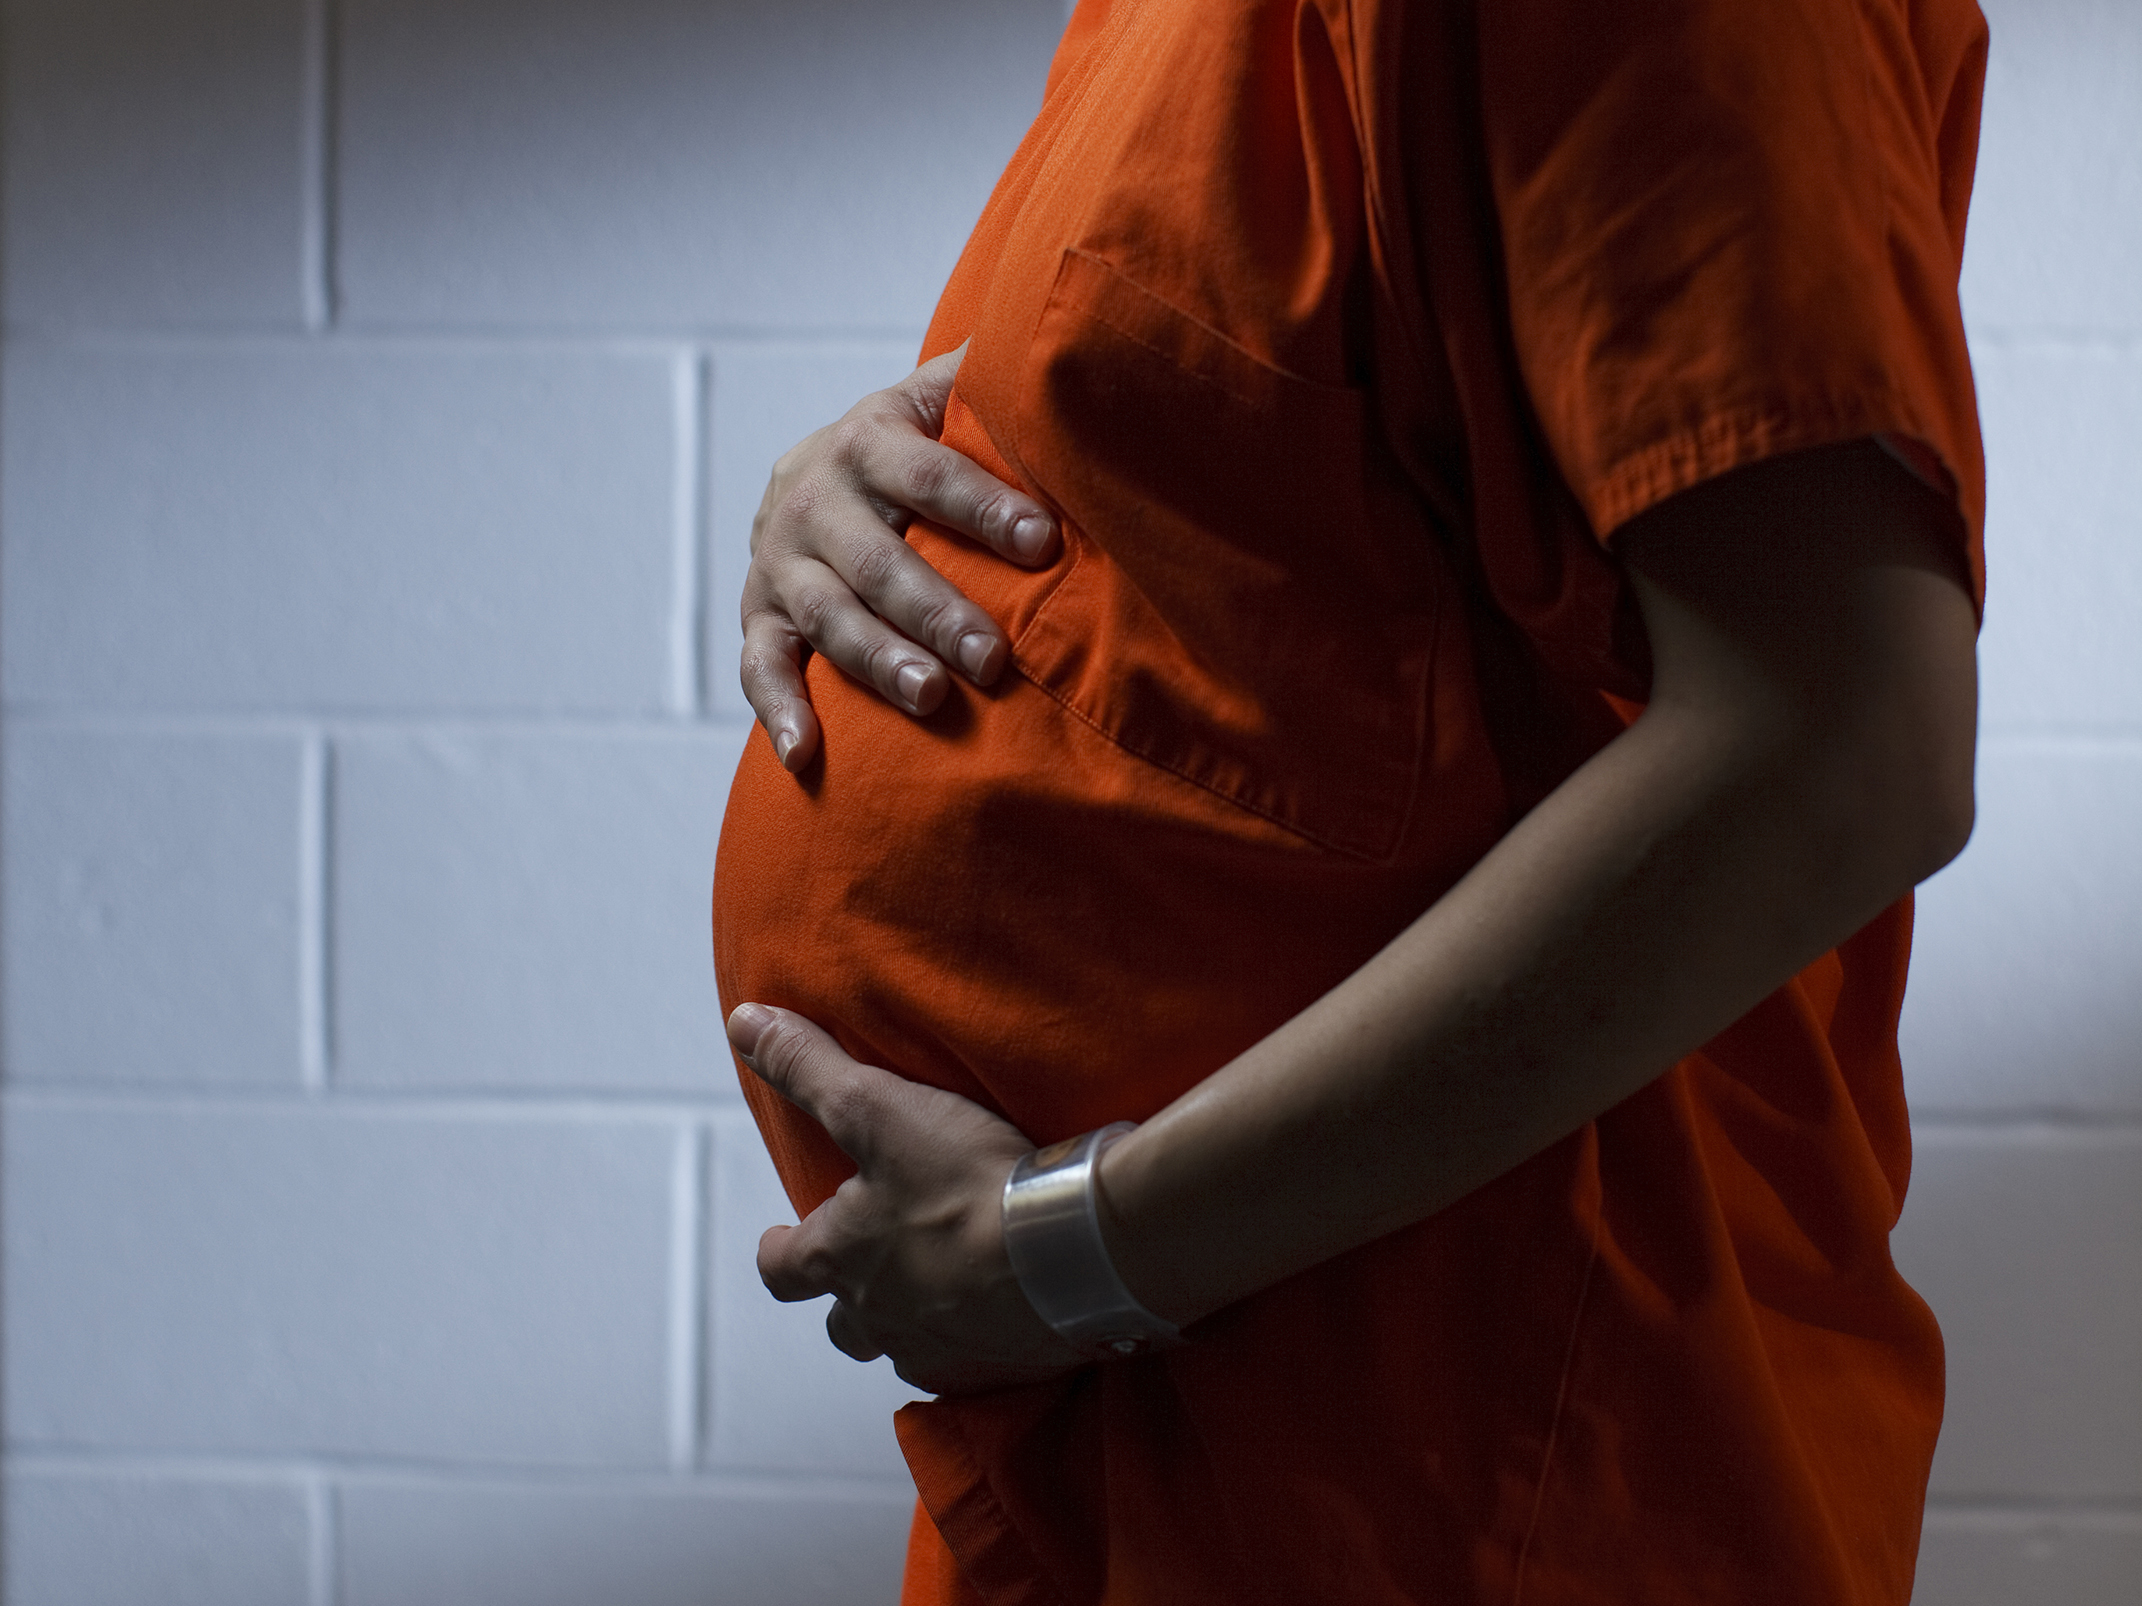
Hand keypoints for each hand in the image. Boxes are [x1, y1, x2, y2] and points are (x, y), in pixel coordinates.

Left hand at [726, 1003, 1086, 1394]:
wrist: (1069, 1249)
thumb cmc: (965, 1182)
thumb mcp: (877, 1106)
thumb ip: (810, 1067)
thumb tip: (744, 1024)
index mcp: (842, 1261)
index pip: (782, 1268)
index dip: (777, 1250)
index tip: (778, 1238)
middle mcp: (882, 1318)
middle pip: (844, 1326)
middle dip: (848, 1300)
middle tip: (868, 1268)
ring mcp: (943, 1349)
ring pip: (907, 1349)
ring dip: (912, 1322)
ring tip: (939, 1289)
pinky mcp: (1005, 1364)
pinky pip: (974, 1364)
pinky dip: (978, 1339)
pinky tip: (1003, 1313)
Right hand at [740, 344, 1060, 771]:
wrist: (819, 474)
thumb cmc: (913, 446)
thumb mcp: (942, 398)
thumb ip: (990, 378)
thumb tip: (1071, 336)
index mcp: (869, 438)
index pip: (927, 473)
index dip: (983, 507)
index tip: (1042, 543)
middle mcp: (813, 498)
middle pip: (876, 561)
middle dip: (936, 609)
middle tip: (995, 658)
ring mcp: (779, 562)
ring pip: (827, 618)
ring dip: (877, 660)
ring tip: (930, 697)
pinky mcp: (759, 617)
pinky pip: (760, 668)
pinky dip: (778, 712)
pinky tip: (804, 756)